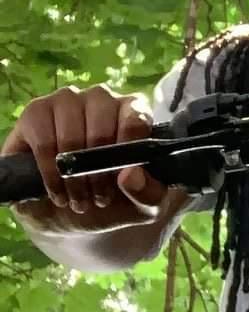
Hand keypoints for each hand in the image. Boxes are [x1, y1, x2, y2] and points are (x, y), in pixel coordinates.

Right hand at [3, 84, 186, 233]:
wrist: (73, 213)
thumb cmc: (115, 199)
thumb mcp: (144, 206)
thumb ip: (149, 192)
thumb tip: (130, 174)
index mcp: (134, 110)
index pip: (135, 119)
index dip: (126, 152)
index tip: (120, 180)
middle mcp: (101, 98)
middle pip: (101, 131)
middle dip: (98, 174)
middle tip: (97, 200)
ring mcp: (67, 101)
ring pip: (70, 137)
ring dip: (73, 177)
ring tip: (77, 200)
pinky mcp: (36, 112)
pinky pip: (43, 141)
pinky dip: (50, 172)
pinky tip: (57, 191)